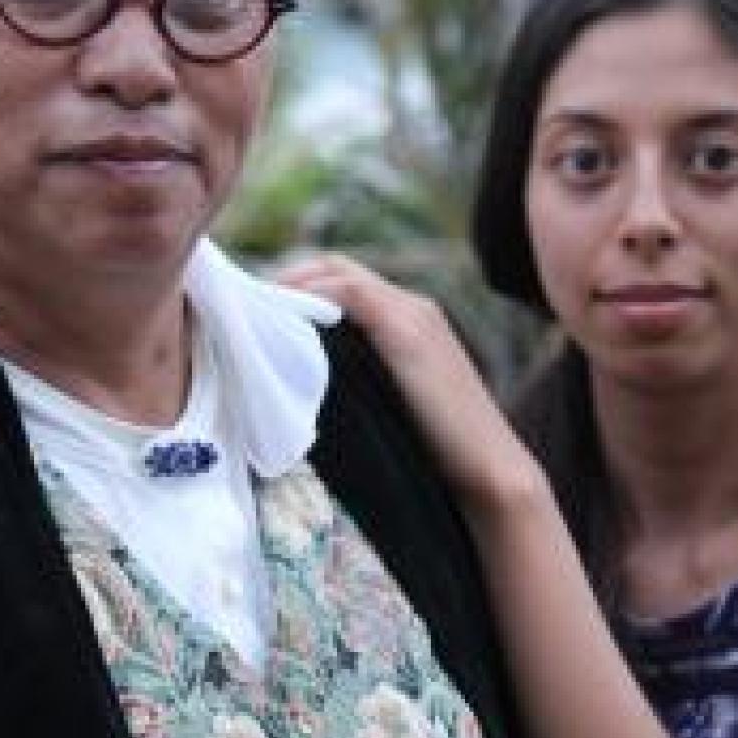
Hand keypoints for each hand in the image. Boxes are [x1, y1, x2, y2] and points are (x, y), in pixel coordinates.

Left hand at [277, 254, 551, 516]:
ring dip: (291, 283)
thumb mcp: (386, 406)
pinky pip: (348, 291)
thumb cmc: (437, 455)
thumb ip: (354, 382)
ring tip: (254, 309)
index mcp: (411, 320)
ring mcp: (414, 314)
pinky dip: (311, 296)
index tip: (259, 311)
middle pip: (335, 265)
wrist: (489, 472)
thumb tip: (297, 387)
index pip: (344, 279)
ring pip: (338, 272)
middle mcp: (414, 306)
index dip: (297, 286)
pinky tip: (282, 317)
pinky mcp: (409, 331)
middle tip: (247, 306)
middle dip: (286, 278)